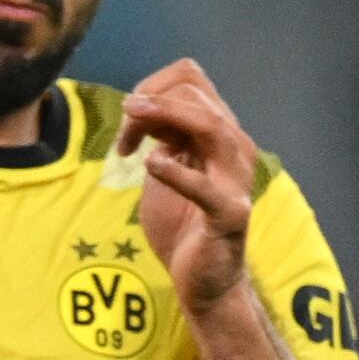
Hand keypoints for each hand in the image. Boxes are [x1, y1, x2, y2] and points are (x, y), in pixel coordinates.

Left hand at [119, 58, 257, 318]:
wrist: (204, 280)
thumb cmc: (183, 223)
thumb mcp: (166, 169)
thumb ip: (160, 137)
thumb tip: (139, 108)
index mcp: (218, 133)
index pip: (191, 79)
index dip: (151, 87)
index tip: (127, 117)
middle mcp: (233, 147)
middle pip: (195, 95)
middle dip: (149, 104)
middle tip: (123, 134)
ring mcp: (235, 178)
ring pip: (210, 125)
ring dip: (165, 117)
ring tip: (131, 125)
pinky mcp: (229, 213)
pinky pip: (206, 187)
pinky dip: (177, 172)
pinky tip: (152, 165)